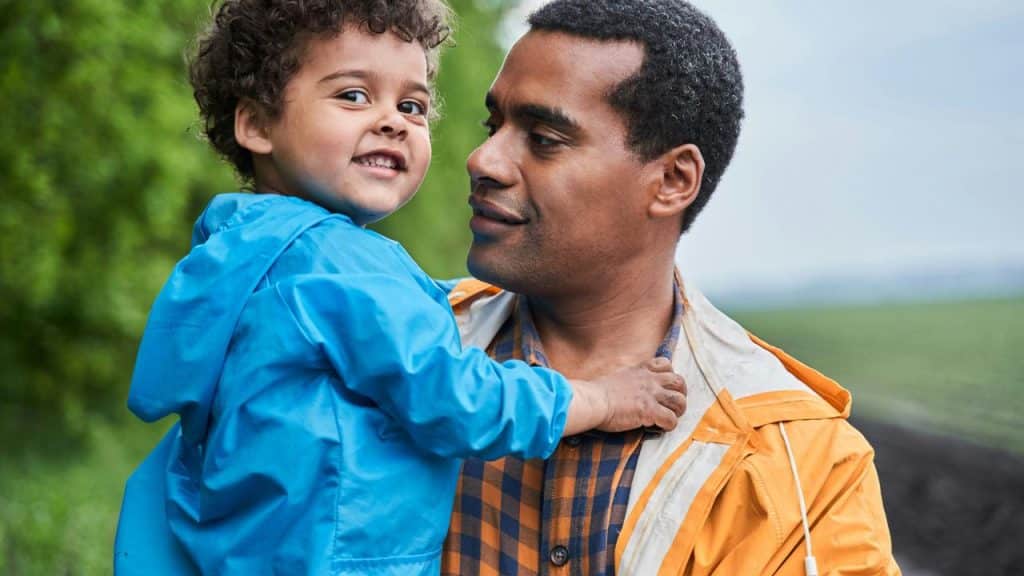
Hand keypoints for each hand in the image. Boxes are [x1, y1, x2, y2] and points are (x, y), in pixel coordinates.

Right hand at [566, 358, 686, 434]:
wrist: (593, 401)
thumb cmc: (598, 392)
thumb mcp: (618, 377)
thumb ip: (629, 380)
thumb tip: (629, 390)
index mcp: (641, 370)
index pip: (666, 364)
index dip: (670, 376)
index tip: (665, 386)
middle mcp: (649, 380)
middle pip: (679, 382)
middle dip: (681, 393)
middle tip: (674, 404)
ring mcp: (651, 394)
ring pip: (679, 400)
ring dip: (678, 410)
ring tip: (672, 417)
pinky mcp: (650, 411)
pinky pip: (671, 419)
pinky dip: (669, 425)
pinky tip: (661, 427)